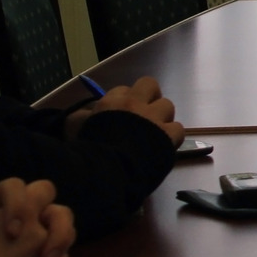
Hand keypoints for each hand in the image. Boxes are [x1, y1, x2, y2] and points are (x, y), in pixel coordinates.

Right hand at [66, 75, 184, 145]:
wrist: (105, 172)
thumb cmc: (87, 152)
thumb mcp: (78, 129)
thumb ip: (86, 117)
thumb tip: (92, 113)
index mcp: (110, 102)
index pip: (123, 89)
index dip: (124, 101)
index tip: (123, 113)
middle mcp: (134, 104)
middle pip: (149, 84)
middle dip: (149, 97)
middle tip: (145, 114)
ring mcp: (153, 118)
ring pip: (167, 105)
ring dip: (161, 117)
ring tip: (155, 132)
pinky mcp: (168, 134)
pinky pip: (178, 128)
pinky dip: (172, 137)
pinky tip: (163, 145)